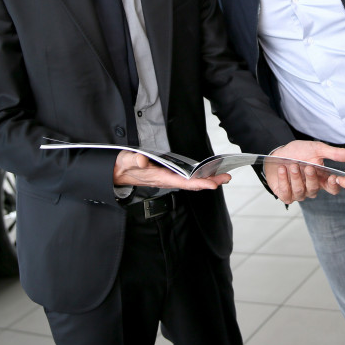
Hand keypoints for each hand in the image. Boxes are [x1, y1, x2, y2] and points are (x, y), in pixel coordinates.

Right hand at [113, 150, 230, 190]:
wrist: (118, 172)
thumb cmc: (124, 166)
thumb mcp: (126, 160)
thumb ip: (134, 160)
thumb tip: (143, 161)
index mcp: (160, 177)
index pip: (183, 182)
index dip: (199, 183)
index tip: (213, 184)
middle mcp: (167, 180)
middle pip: (192, 183)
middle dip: (210, 181)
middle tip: (226, 178)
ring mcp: (168, 179)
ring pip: (191, 182)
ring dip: (207, 179)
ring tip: (223, 176)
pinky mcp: (168, 175)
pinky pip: (187, 178)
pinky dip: (199, 176)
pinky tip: (207, 174)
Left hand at [264, 140, 344, 203]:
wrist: (278, 152)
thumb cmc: (299, 151)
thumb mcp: (317, 149)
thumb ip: (334, 153)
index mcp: (321, 179)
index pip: (332, 189)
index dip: (334, 186)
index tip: (333, 177)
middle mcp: (311, 188)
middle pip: (315, 189)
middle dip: (311, 178)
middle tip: (308, 166)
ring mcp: (298, 193)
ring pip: (300, 191)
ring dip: (296, 177)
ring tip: (293, 165)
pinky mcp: (285, 195)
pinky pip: (286, 193)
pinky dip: (284, 180)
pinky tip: (282, 170)